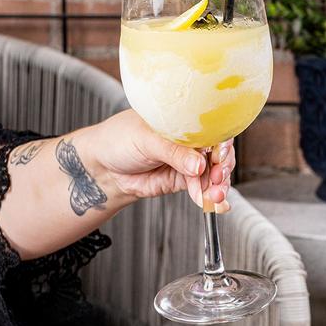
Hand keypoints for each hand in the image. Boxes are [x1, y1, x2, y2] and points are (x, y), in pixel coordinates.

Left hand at [83, 110, 235, 211]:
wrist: (102, 169)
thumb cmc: (117, 140)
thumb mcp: (145, 139)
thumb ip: (174, 152)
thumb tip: (199, 164)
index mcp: (184, 120)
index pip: (213, 129)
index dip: (222, 143)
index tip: (219, 156)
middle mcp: (191, 141)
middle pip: (219, 154)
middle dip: (223, 168)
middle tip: (217, 179)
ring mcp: (189, 162)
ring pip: (213, 174)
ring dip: (218, 187)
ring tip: (215, 196)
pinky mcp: (184, 181)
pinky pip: (202, 189)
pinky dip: (209, 198)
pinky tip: (215, 205)